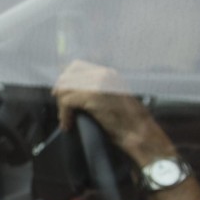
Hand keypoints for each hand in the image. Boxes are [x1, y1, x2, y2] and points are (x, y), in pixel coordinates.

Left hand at [52, 60, 175, 165]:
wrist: (139, 132)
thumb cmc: (126, 121)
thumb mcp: (110, 98)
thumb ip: (94, 90)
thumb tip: (70, 91)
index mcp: (108, 73)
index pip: (76, 67)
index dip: (65, 81)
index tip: (60, 95)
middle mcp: (103, 73)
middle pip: (67, 76)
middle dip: (60, 93)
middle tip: (61, 110)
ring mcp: (98, 83)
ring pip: (65, 89)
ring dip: (61, 106)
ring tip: (66, 120)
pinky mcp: (93, 96)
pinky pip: (66, 102)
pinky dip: (64, 115)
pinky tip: (68, 125)